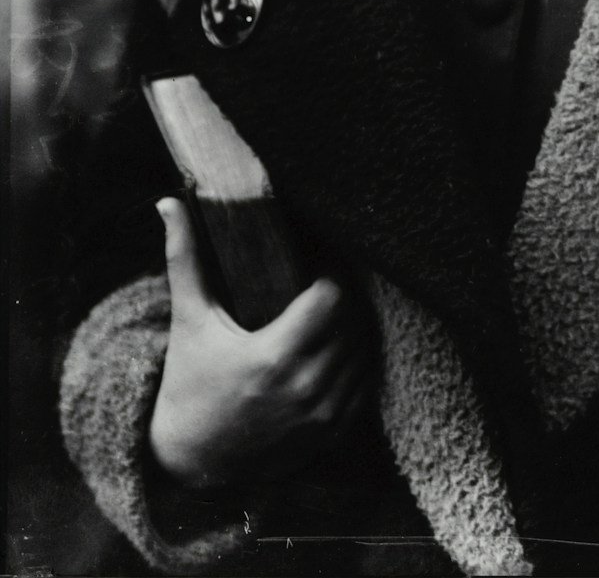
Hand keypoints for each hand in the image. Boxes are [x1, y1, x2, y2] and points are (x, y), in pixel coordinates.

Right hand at [146, 199, 369, 489]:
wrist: (192, 459)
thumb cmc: (189, 382)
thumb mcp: (189, 321)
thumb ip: (185, 260)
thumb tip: (169, 203)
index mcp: (273, 357)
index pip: (333, 298)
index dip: (331, 275)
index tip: (317, 266)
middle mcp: (306, 387)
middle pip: (354, 321)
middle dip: (344, 298)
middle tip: (327, 283)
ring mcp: (324, 414)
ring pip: (365, 350)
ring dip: (354, 327)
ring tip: (334, 311)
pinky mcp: (335, 432)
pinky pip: (367, 382)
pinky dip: (357, 361)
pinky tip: (340, 346)